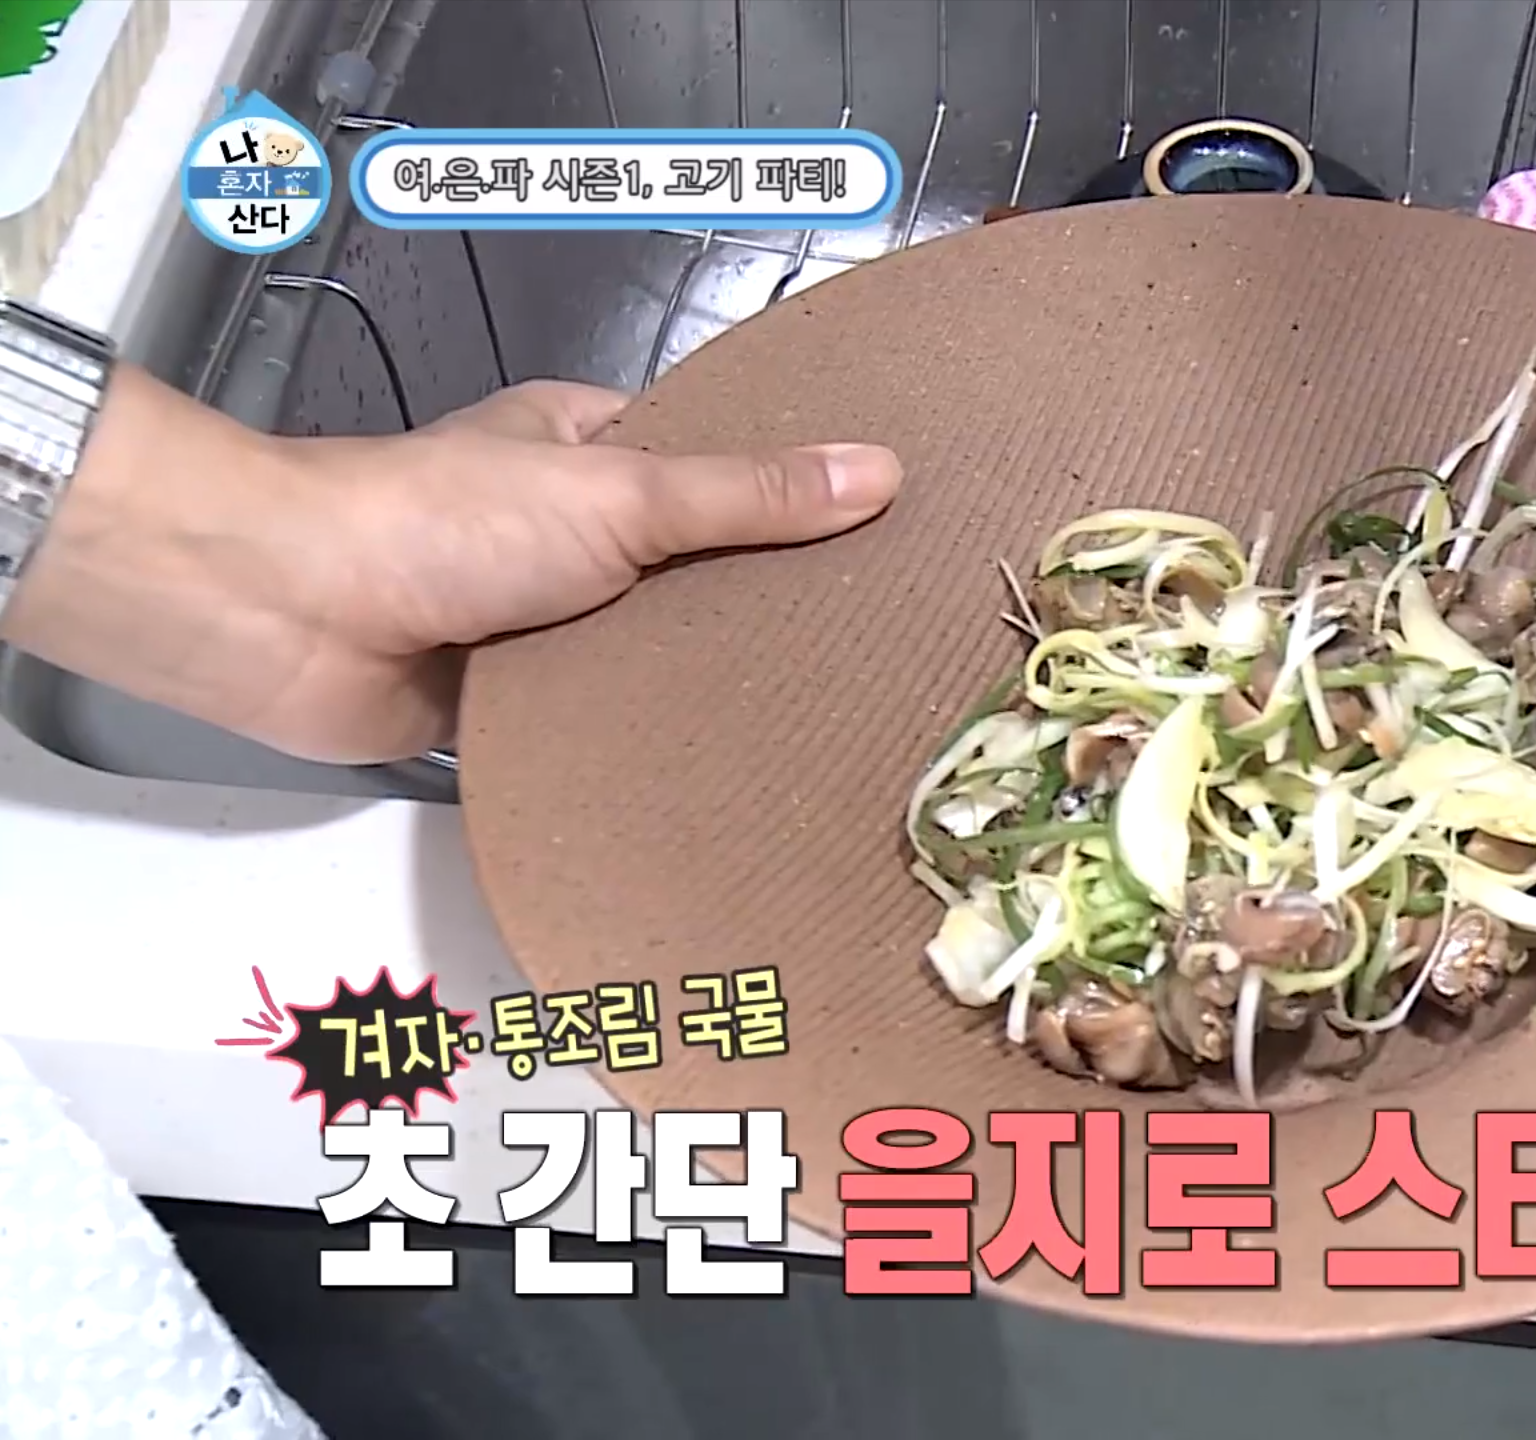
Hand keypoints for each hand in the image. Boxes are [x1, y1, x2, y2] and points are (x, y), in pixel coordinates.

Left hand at [2, 369, 901, 763]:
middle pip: (692, 564)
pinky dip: (646, 737)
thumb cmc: (441, 522)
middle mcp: (565, 527)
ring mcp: (536, 615)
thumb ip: (748, 497)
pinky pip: (601, 718)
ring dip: (704, 677)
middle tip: (876, 637)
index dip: (792, 489)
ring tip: (829, 710)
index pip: (715, 460)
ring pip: (650, 648)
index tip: (886, 527)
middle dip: (762, 600)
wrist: (288, 616)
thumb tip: (881, 472)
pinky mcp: (511, 698)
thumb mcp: (621, 492)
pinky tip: (732, 763)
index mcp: (586, 446)